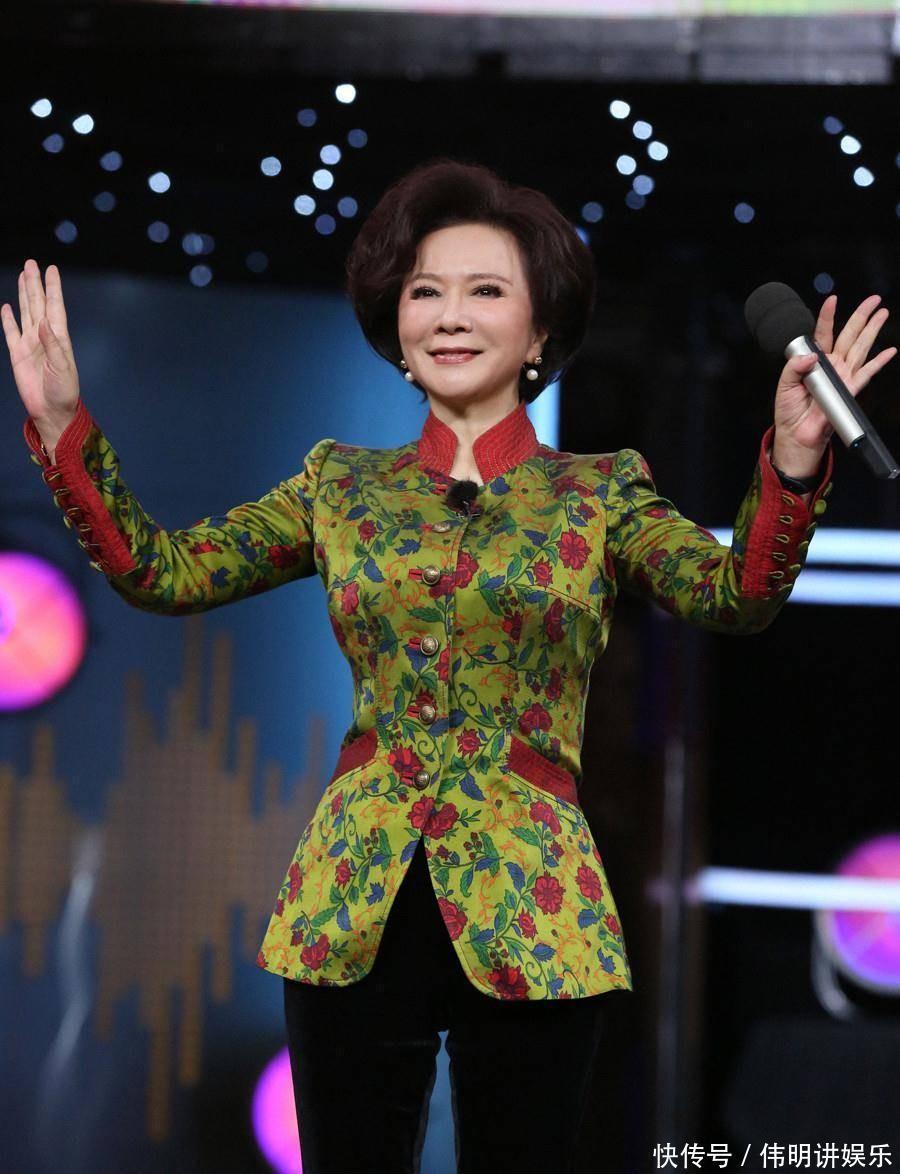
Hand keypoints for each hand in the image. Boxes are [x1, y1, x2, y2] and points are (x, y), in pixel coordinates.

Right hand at [2, 259, 79, 446]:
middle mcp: (44, 336)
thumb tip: (44, 321)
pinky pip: (11, 332)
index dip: (53, 288)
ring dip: (24, 294)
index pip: (55, 307)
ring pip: (26, 312)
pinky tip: (7, 306)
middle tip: (32, 263)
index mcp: (59, 338)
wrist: (52, 411)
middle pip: (38, 304)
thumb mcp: (63, 368)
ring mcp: (30, 344)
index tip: (52, 270)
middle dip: (35, 284)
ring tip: (22, 276)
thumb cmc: (64, 391)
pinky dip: (8, 319)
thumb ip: (53, 344)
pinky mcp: (18, 354)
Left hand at [771, 293, 896, 473]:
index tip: (832, 300)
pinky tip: (890, 351)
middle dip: (861, 316)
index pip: (822, 334)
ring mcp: (843, 376)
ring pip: (861, 347)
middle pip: (849, 335)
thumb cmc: (789, 410)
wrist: (797, 435)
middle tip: (873, 300)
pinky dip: (879, 362)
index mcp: (814, 361)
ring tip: (882, 313)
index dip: (827, 317)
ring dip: (872, 330)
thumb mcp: (784, 384)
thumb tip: (812, 356)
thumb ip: (794, 366)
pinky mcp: (850, 390)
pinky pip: (867, 373)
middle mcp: (832, 365)